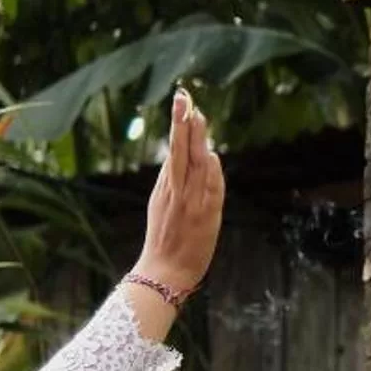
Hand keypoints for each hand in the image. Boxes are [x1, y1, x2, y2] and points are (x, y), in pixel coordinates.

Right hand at [137, 85, 224, 294]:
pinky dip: (210, 172)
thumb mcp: (161, 206)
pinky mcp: (203, 216)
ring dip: (196, 140)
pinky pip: (209, 189)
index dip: (178, 125)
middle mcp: (175, 191)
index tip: (182, 101)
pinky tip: (210, 155)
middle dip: (182, 123)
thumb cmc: (165, 242)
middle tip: (184, 97)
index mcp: (164, 188)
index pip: (174, 149)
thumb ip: (172, 183)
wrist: (164, 273)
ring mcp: (189, 202)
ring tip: (197, 115)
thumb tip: (179, 158)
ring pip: (193, 164)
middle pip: (179, 150)